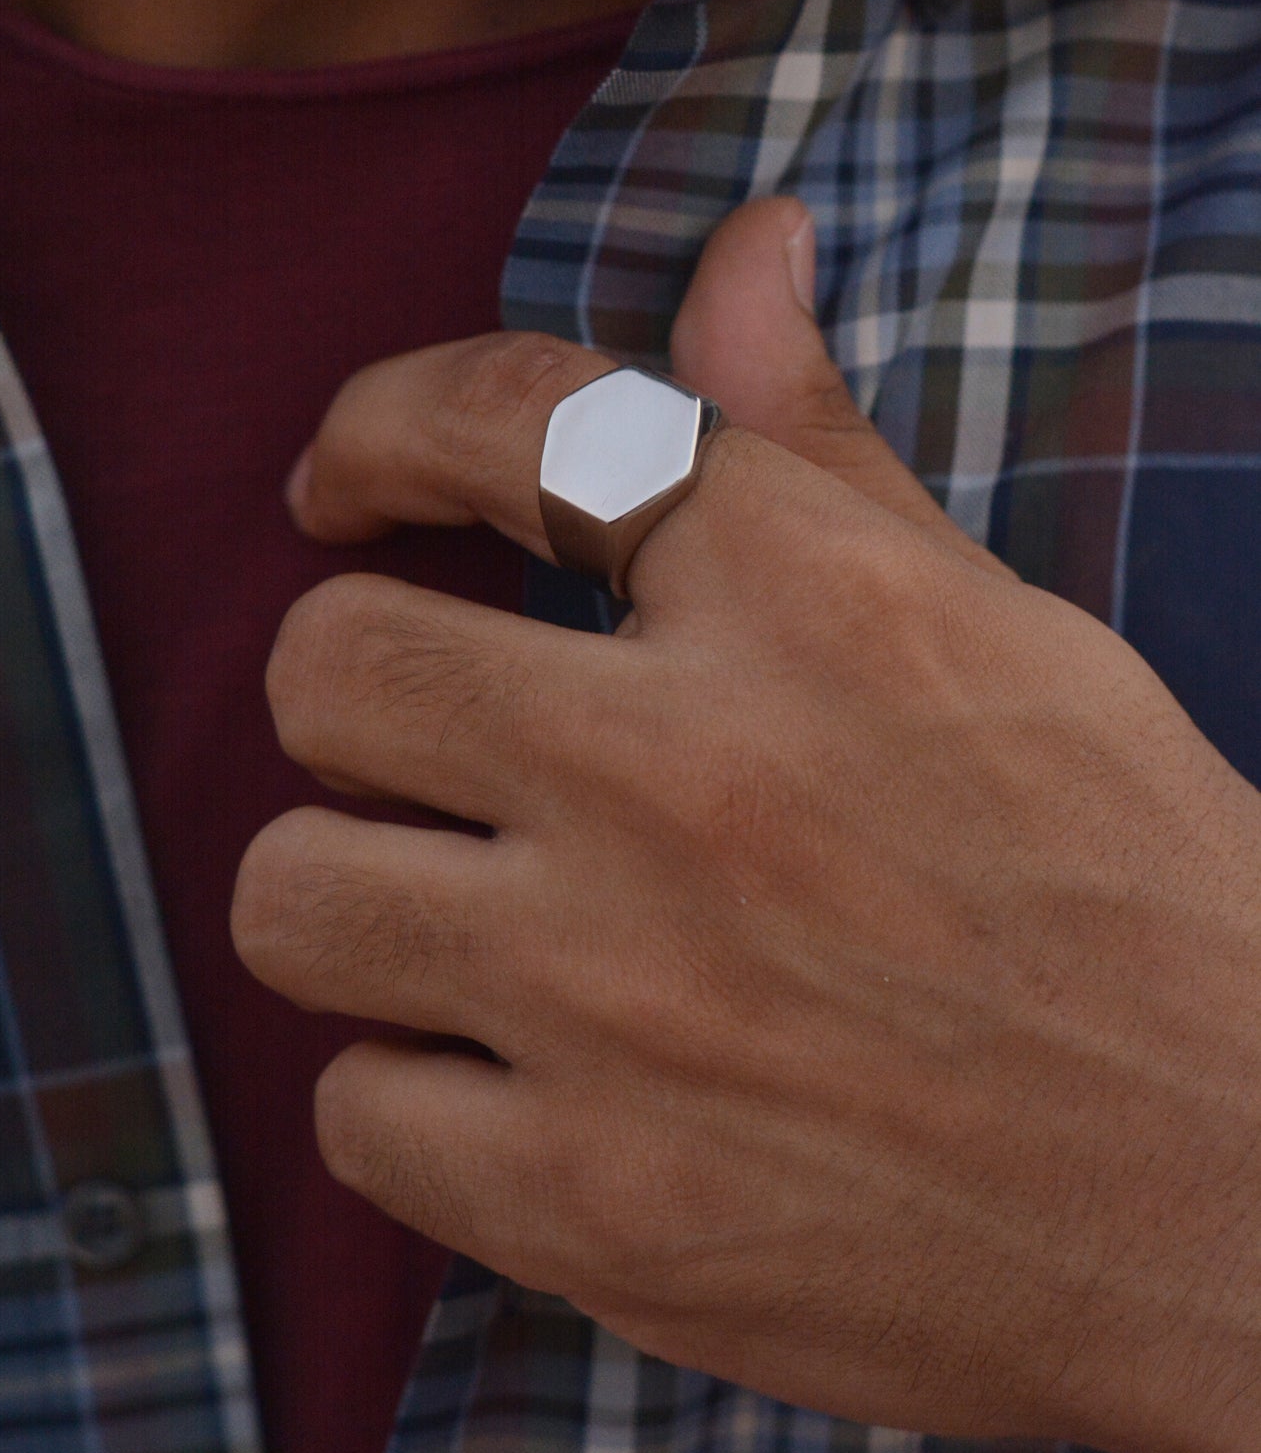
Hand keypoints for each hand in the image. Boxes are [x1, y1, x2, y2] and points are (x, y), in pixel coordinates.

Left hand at [233, 198, 1260, 1452]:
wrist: (1238, 1193)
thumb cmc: (1120, 883)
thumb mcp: (989, 625)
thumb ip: (819, 439)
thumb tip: (747, 243)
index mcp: (804, 598)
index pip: (503, 421)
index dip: (380, 429)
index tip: (346, 484)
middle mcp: (688, 775)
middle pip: (330, 663)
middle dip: (355, 689)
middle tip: (426, 740)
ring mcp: (624, 1002)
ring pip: (287, 893)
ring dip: (356, 894)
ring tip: (459, 918)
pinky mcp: (595, 1209)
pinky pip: (354, 1112)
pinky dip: (420, 1098)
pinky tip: (527, 1091)